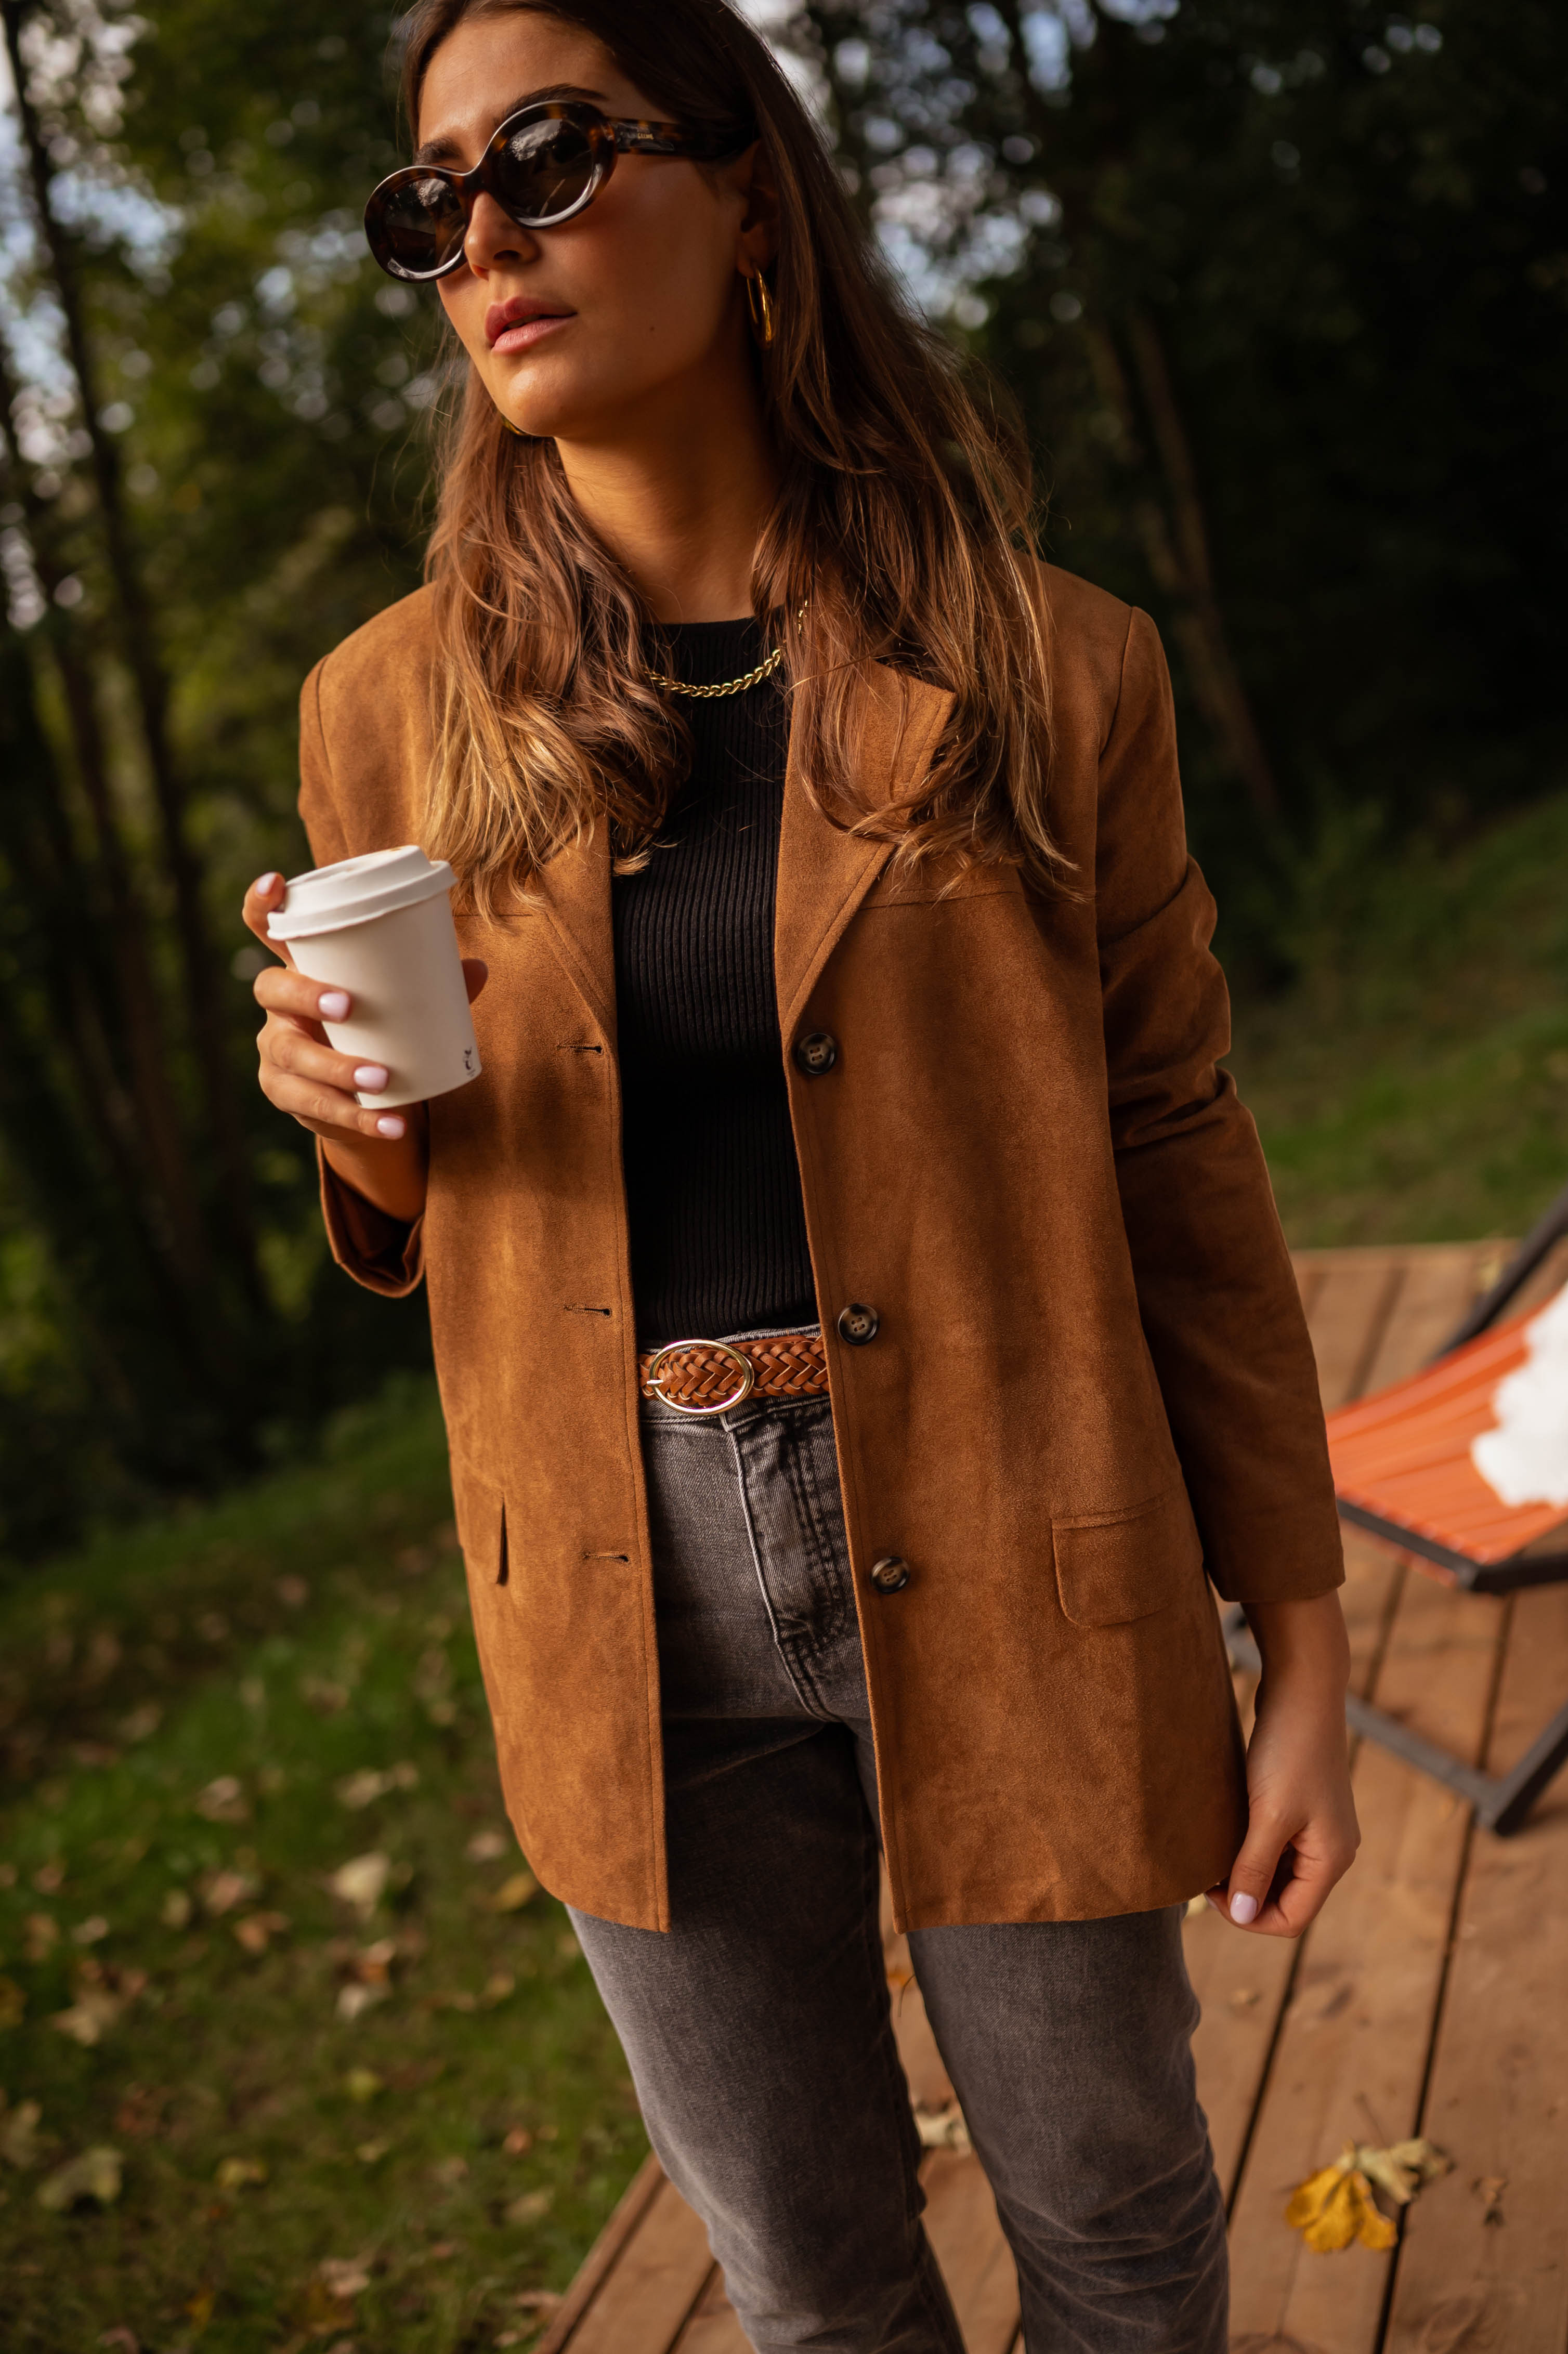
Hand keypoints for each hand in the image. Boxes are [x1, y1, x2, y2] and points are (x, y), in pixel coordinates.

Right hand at [242, 871, 486, 1221]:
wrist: (364, 1096)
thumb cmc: (378, 1027)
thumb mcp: (401, 1003)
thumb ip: (435, 985)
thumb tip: (478, 969)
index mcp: (302, 967)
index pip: (265, 927)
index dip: (261, 903)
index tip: (276, 882)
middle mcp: (278, 1006)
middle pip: (270, 989)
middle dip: (306, 995)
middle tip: (348, 1006)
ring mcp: (277, 1051)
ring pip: (291, 1058)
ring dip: (335, 1068)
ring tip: (380, 1079)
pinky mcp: (286, 1094)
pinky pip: (316, 1109)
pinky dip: (358, 1119)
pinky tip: (390, 1125)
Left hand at [1208, 1592, 1359, 1936]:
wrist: (1302, 1689)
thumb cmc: (1288, 1751)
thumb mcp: (1268, 1814)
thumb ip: (1254, 1866)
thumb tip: (1242, 1913)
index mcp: (1331, 1858)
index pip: (1291, 1919)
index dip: (1249, 1917)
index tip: (1209, 1893)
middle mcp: (1331, 1848)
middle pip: (1285, 1898)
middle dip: (1245, 1894)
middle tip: (1204, 1874)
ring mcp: (1318, 1826)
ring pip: (1278, 1871)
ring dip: (1245, 1870)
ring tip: (1210, 1854)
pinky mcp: (1302, 1805)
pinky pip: (1276, 1844)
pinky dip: (1250, 1847)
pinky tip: (1224, 1833)